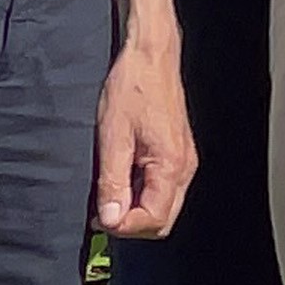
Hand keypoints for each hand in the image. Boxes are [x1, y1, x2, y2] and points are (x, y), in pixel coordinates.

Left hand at [93, 32, 196, 237]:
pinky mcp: (176, 155)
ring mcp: (183, 162)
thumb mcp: (112, 136)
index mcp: (171, 165)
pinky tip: (120, 181)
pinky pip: (162, 189)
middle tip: (101, 212)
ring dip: (135, 210)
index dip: (125, 227)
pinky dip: (141, 194)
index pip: (155, 219)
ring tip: (107, 196)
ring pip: (163, 207)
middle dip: (132, 224)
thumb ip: (113, 181)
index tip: (100, 220)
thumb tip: (111, 218)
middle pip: (163, 219)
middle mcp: (184, 168)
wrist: (150, 57)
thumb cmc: (133, 87)